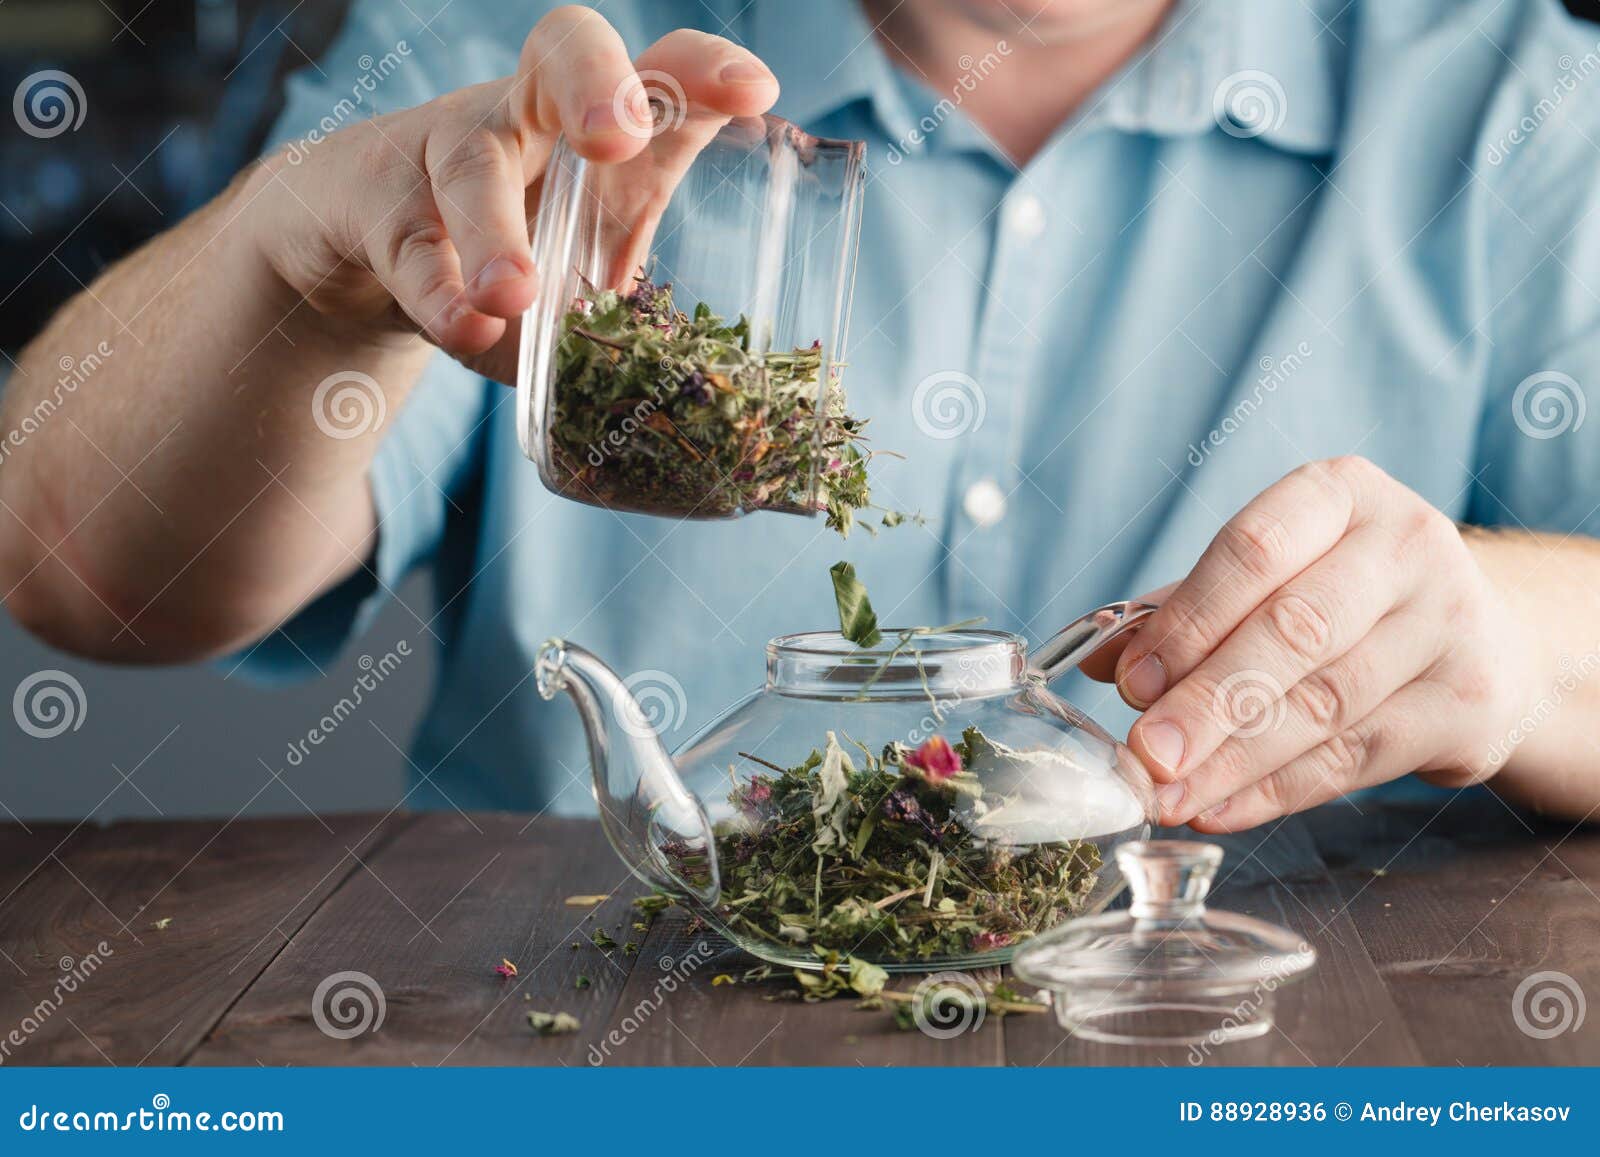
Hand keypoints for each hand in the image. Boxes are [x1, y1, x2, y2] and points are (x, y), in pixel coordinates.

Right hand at [245, 6, 777, 383]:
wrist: (371, 237)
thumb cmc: (517, 241)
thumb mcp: (588, 265)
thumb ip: (637, 310)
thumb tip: (692, 398)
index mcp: (600, 122)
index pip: (661, 67)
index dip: (703, 70)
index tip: (753, 94)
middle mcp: (528, 112)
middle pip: (560, 55)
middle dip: (594, 84)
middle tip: (618, 138)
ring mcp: (449, 148)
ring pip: (472, 165)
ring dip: (493, 232)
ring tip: (512, 295)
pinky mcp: (382, 204)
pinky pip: (410, 245)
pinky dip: (437, 293)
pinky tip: (465, 328)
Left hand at [1085, 456, 1529, 831]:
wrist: (1481, 640)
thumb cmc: (1341, 598)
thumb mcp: (1270, 577)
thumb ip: (1182, 611)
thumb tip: (1096, 661)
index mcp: (1340, 494)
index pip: (1254, 551)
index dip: (1188, 622)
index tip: (1132, 684)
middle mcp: (1406, 545)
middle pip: (1294, 631)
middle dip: (1208, 702)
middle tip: (1147, 755)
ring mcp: (1449, 622)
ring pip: (1325, 705)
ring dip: (1233, 762)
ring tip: (1168, 795)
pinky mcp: (1469, 703)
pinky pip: (1357, 758)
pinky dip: (1277, 792)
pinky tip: (1220, 808)